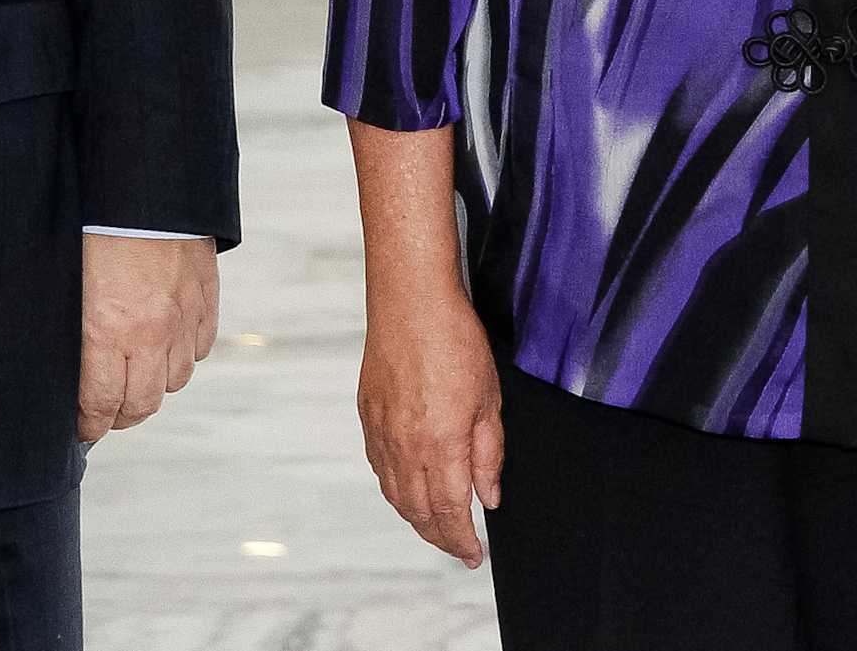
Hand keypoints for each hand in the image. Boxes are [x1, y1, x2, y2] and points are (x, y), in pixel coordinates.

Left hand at [78, 235, 216, 442]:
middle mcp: (150, 334)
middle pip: (142, 405)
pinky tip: (167, 343)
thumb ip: (73, 332)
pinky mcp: (206, 300)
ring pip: (175, 380)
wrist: (146, 187)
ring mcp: (183, 319)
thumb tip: (69, 368)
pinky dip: (184, 352)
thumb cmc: (97, 228)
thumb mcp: (70, 284)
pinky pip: (201, 348)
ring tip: (138, 375)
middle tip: (107, 412)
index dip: (89, 425)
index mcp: (106, 332)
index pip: (100, 404)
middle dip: (121, 416)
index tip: (83, 428)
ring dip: (155, 383)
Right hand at [357, 280, 502, 567]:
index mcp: (439, 447)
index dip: (462, 540)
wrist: (410, 302)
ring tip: (436, 528)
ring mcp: (382, 435)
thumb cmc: (453, 341)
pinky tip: (409, 491)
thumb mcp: (488, 400)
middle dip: (440, 536)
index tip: (473, 555)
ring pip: (397, 496)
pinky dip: (396, 491)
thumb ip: (488, 454)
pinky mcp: (369, 418)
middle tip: (458, 547)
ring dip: (417, 519)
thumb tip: (488, 496)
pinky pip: (381, 470)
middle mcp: (405, 449)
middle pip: (420, 512)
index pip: (450, 512)